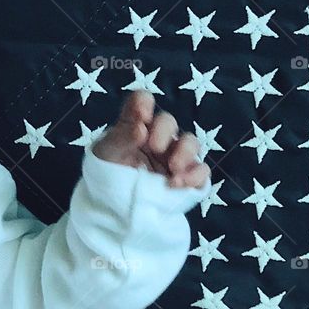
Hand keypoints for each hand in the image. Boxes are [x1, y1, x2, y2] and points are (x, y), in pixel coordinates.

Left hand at [91, 90, 210, 188]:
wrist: (113, 206)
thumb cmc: (106, 173)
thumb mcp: (107, 153)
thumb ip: (122, 137)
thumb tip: (142, 128)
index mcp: (135, 125)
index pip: (141, 102)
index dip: (143, 102)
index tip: (142, 114)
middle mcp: (157, 137)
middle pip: (168, 122)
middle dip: (163, 131)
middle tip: (154, 147)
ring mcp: (173, 156)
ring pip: (191, 143)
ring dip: (185, 153)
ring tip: (173, 168)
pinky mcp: (186, 177)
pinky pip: (201, 171)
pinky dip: (195, 175)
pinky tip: (180, 183)